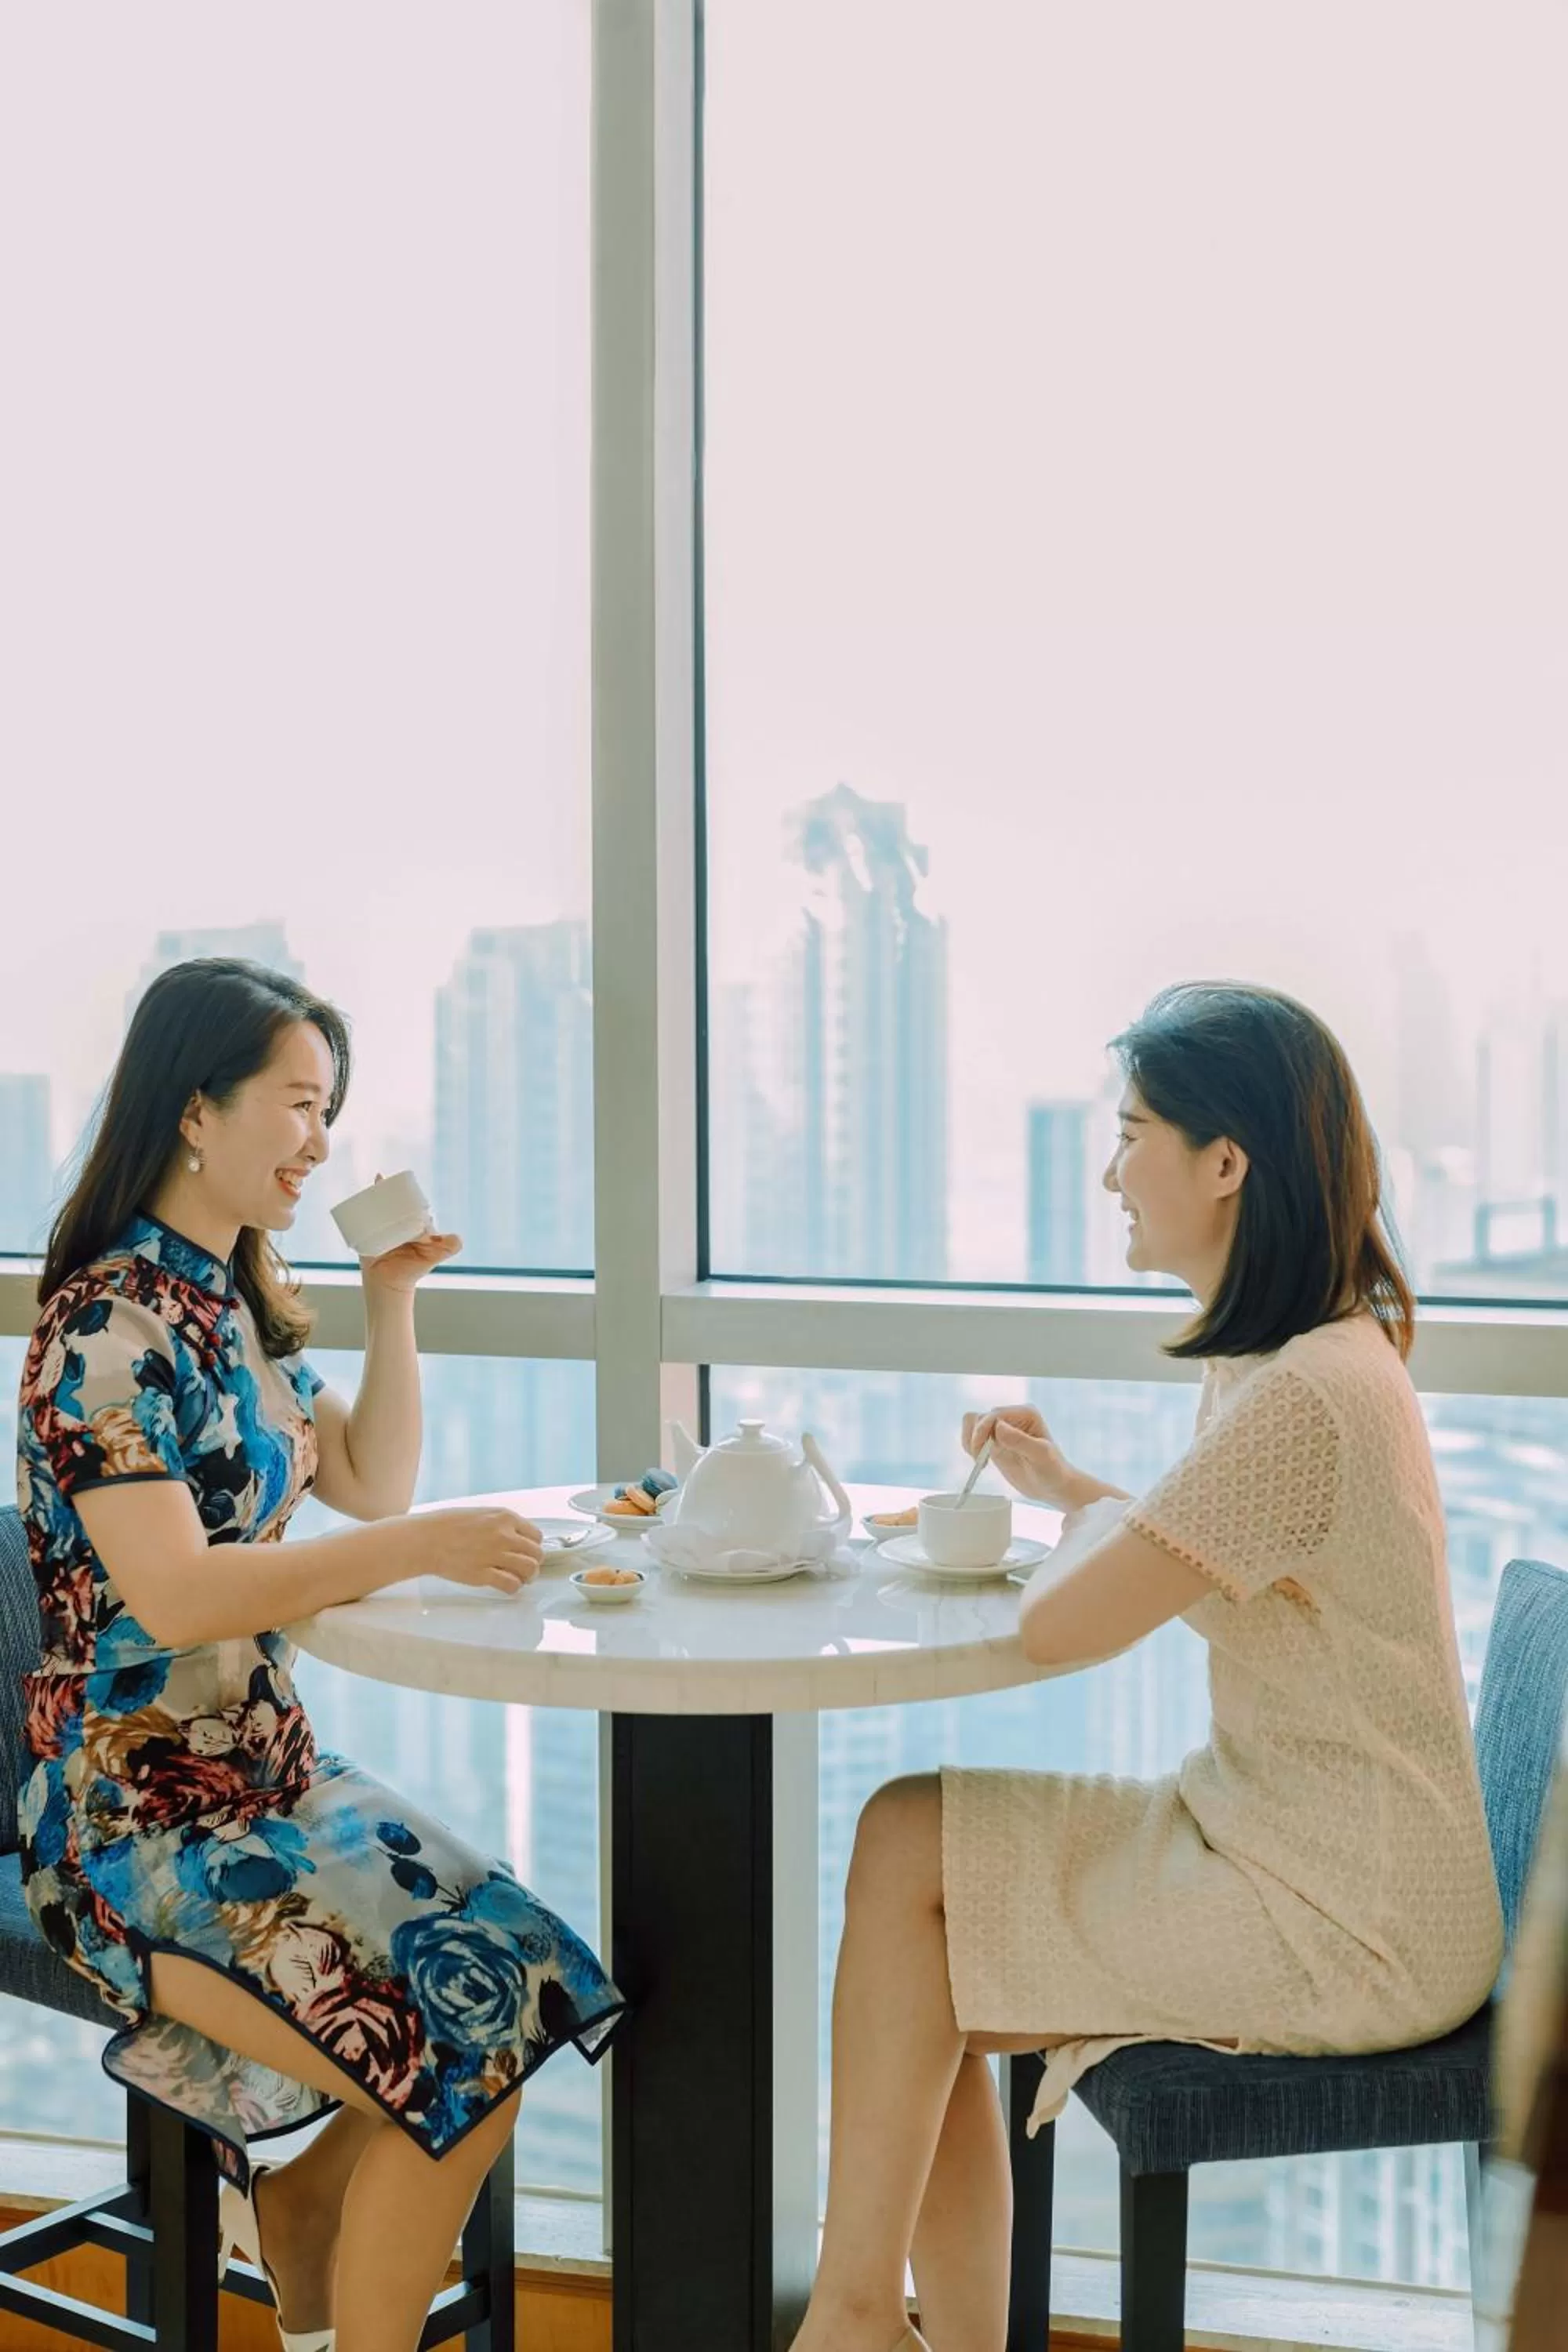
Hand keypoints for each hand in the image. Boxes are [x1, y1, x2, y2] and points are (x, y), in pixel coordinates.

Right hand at [360, 1175, 461, 1294]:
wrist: (388, 1283)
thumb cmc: (412, 1269)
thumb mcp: (432, 1257)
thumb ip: (446, 1248)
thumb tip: (457, 1238)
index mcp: (415, 1223)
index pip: (415, 1206)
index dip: (414, 1198)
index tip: (410, 1197)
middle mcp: (400, 1222)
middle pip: (397, 1202)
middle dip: (394, 1189)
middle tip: (392, 1183)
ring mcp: (384, 1226)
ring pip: (382, 1206)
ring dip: (379, 1192)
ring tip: (379, 1181)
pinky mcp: (369, 1232)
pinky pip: (365, 1216)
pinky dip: (364, 1205)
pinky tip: (363, 1195)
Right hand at [395, 1507, 543, 1595]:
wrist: (426, 1539)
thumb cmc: (447, 1524)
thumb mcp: (481, 1513)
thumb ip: (500, 1524)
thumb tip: (516, 1537)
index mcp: (505, 1517)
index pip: (536, 1535)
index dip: (533, 1546)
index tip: (527, 1552)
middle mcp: (504, 1535)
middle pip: (536, 1554)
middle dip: (533, 1563)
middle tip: (525, 1569)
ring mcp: (495, 1555)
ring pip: (529, 1569)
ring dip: (527, 1577)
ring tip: (519, 1579)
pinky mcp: (484, 1574)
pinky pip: (511, 1584)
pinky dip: (513, 1587)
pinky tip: (507, 1586)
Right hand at [961, 1404, 1072, 1506]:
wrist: (1054, 1487)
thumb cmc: (1054, 1471)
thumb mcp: (1040, 1456)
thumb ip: (1020, 1441)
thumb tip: (998, 1427)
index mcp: (1025, 1413)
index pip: (994, 1414)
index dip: (982, 1430)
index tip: (980, 1452)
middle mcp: (1012, 1417)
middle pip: (980, 1417)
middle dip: (975, 1437)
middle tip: (980, 1459)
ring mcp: (1002, 1430)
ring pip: (973, 1424)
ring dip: (969, 1441)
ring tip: (979, 1460)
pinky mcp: (995, 1442)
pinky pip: (973, 1437)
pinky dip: (970, 1448)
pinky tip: (980, 1462)